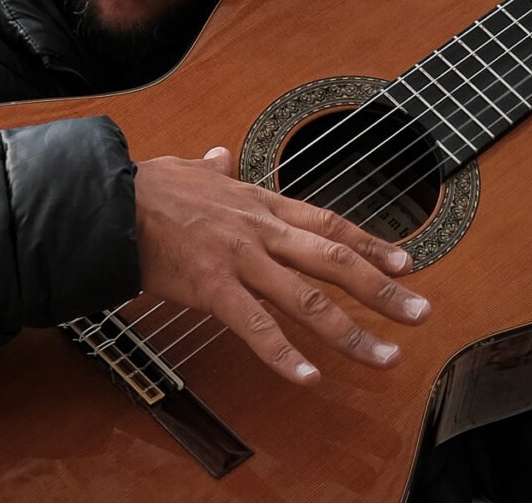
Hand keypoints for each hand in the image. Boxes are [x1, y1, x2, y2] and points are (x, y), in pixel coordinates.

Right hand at [133, 146, 429, 385]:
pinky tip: (310, 378)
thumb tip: (223, 154)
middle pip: (335, 260)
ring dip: (353, 331)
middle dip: (383, 289)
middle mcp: (262, 230)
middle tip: (420, 311)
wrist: (112, 204)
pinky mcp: (214, 288)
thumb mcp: (192, 168)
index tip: (406, 262)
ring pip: (309, 299)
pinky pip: (256, 327)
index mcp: (261, 203)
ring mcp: (241, 260)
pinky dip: (286, 356)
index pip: (330, 222)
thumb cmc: (151, 187)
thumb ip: (216, 165)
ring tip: (386, 357)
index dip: (372, 244)